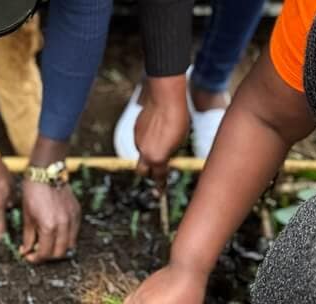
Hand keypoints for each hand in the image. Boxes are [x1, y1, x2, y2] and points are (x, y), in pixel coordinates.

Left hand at [21, 181, 79, 263]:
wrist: (46, 172)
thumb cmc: (33, 191)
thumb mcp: (27, 216)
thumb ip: (28, 237)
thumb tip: (26, 250)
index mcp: (48, 226)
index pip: (45, 253)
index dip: (36, 258)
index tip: (29, 256)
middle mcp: (63, 225)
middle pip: (59, 253)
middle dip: (48, 256)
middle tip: (38, 252)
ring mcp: (72, 219)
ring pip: (70, 245)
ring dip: (58, 248)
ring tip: (47, 243)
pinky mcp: (77, 213)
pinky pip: (74, 233)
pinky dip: (66, 238)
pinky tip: (56, 233)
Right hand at [135, 76, 189, 190]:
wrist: (165, 98)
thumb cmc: (178, 120)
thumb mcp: (179, 141)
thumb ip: (169, 153)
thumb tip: (164, 158)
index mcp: (157, 158)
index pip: (158, 177)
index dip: (160, 186)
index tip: (160, 193)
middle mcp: (144, 152)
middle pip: (143, 171)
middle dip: (149, 172)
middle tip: (158, 169)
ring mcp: (137, 140)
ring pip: (142, 153)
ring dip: (150, 152)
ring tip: (163, 140)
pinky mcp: (135, 129)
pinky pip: (140, 140)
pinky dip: (147, 140)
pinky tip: (157, 129)